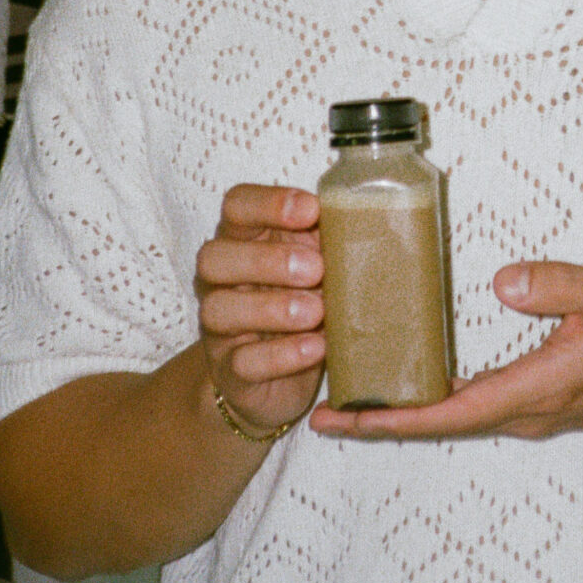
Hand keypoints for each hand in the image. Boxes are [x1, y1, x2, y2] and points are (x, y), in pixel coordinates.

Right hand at [194, 183, 326, 435]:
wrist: (279, 378)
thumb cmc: (303, 302)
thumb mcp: (318, 266)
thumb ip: (329, 242)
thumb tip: (367, 221)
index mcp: (243, 241)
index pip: (236, 206)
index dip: (268, 203)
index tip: (311, 211)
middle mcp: (220, 281)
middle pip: (214, 256)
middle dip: (265, 259)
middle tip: (316, 269)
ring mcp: (219, 328)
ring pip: (219, 309)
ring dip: (271, 307)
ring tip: (316, 311)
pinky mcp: (230, 371)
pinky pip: (243, 362)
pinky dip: (281, 355)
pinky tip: (315, 347)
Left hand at [307, 260, 582, 441]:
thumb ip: (561, 284)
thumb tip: (502, 281)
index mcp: (539, 386)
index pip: (452, 411)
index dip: (396, 417)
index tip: (346, 414)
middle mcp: (526, 409)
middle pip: (440, 423)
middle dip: (381, 421)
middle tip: (323, 412)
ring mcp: (530, 410)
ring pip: (453, 417)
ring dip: (403, 412)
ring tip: (351, 397)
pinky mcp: (534, 401)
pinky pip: (470, 407)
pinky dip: (431, 401)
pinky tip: (409, 384)